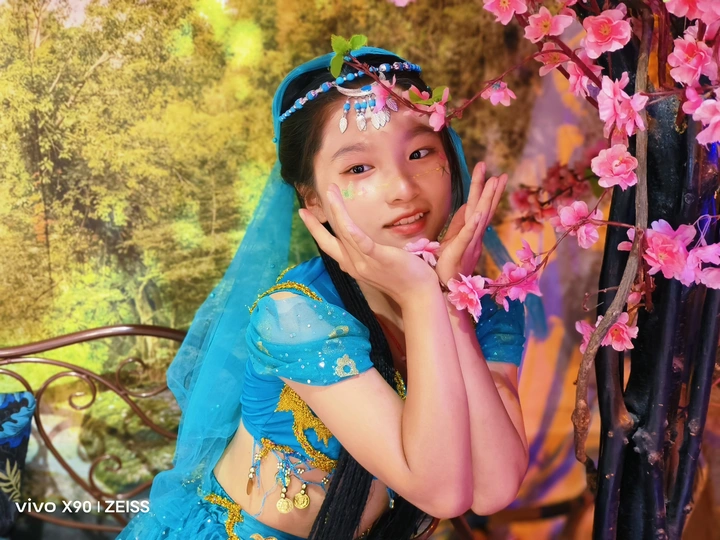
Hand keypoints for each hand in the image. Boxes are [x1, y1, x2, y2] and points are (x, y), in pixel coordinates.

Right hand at [299, 184, 438, 303]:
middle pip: (329, 241)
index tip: (305, 215)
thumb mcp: (376, 264)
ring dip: (336, 210)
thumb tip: (359, 240)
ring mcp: (365, 262)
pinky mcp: (379, 258)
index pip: (329, 245)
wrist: (417, 294)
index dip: (315, 230)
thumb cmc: (401, 277)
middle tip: (302, 207)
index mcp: (352, 265)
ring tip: (330, 192)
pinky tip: (344, 220)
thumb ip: (365, 253)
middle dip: (315, 224)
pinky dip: (351, 232)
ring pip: (344, 233)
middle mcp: (354, 264)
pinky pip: (362, 244)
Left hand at [435, 162, 506, 285]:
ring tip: (494, 182)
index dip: (486, 192)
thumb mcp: (452, 239)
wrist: (444, 288)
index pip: (480, 208)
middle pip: (484, 209)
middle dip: (491, 190)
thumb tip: (467, 206)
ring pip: (480, 218)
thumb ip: (460, 224)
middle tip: (499, 173)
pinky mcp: (458, 251)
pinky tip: (478, 211)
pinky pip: (467, 235)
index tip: (493, 174)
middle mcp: (474, 237)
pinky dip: (473, 224)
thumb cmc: (446, 266)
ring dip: (487, 199)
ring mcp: (468, 244)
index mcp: (472, 233)